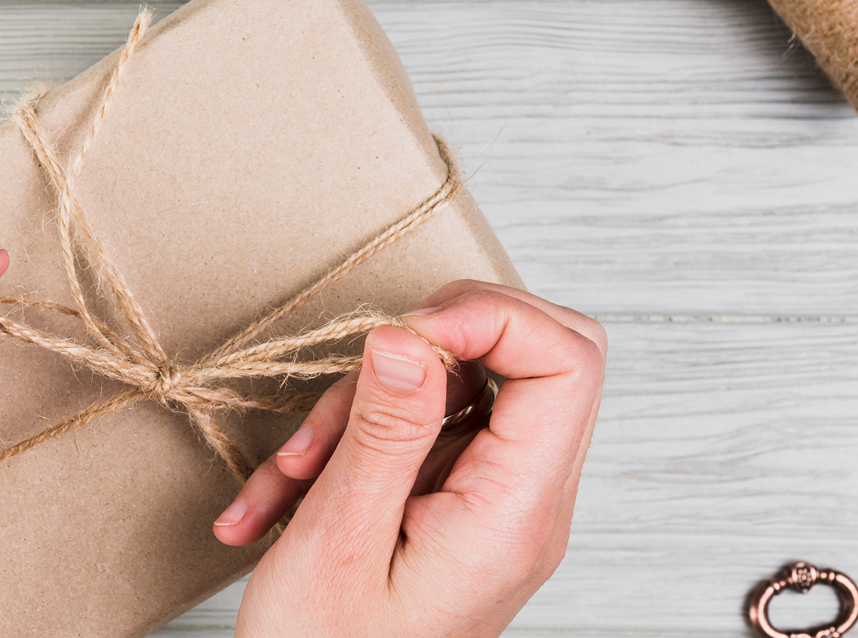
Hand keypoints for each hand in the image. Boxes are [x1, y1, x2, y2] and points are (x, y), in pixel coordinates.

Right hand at [216, 280, 607, 636]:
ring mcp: (495, 506)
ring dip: (368, 404)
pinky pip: (426, 433)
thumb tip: (410, 335)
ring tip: (296, 470)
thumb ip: (383, 431)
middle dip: (440, 340)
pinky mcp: (458, 508)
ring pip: (467, 389)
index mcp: (514, 515)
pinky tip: (288, 494)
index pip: (569, 364)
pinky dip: (355, 442)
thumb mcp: (336, 540)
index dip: (493, 317)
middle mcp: (524, 507)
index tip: (407, 331)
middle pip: (540, 357)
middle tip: (366, 369)